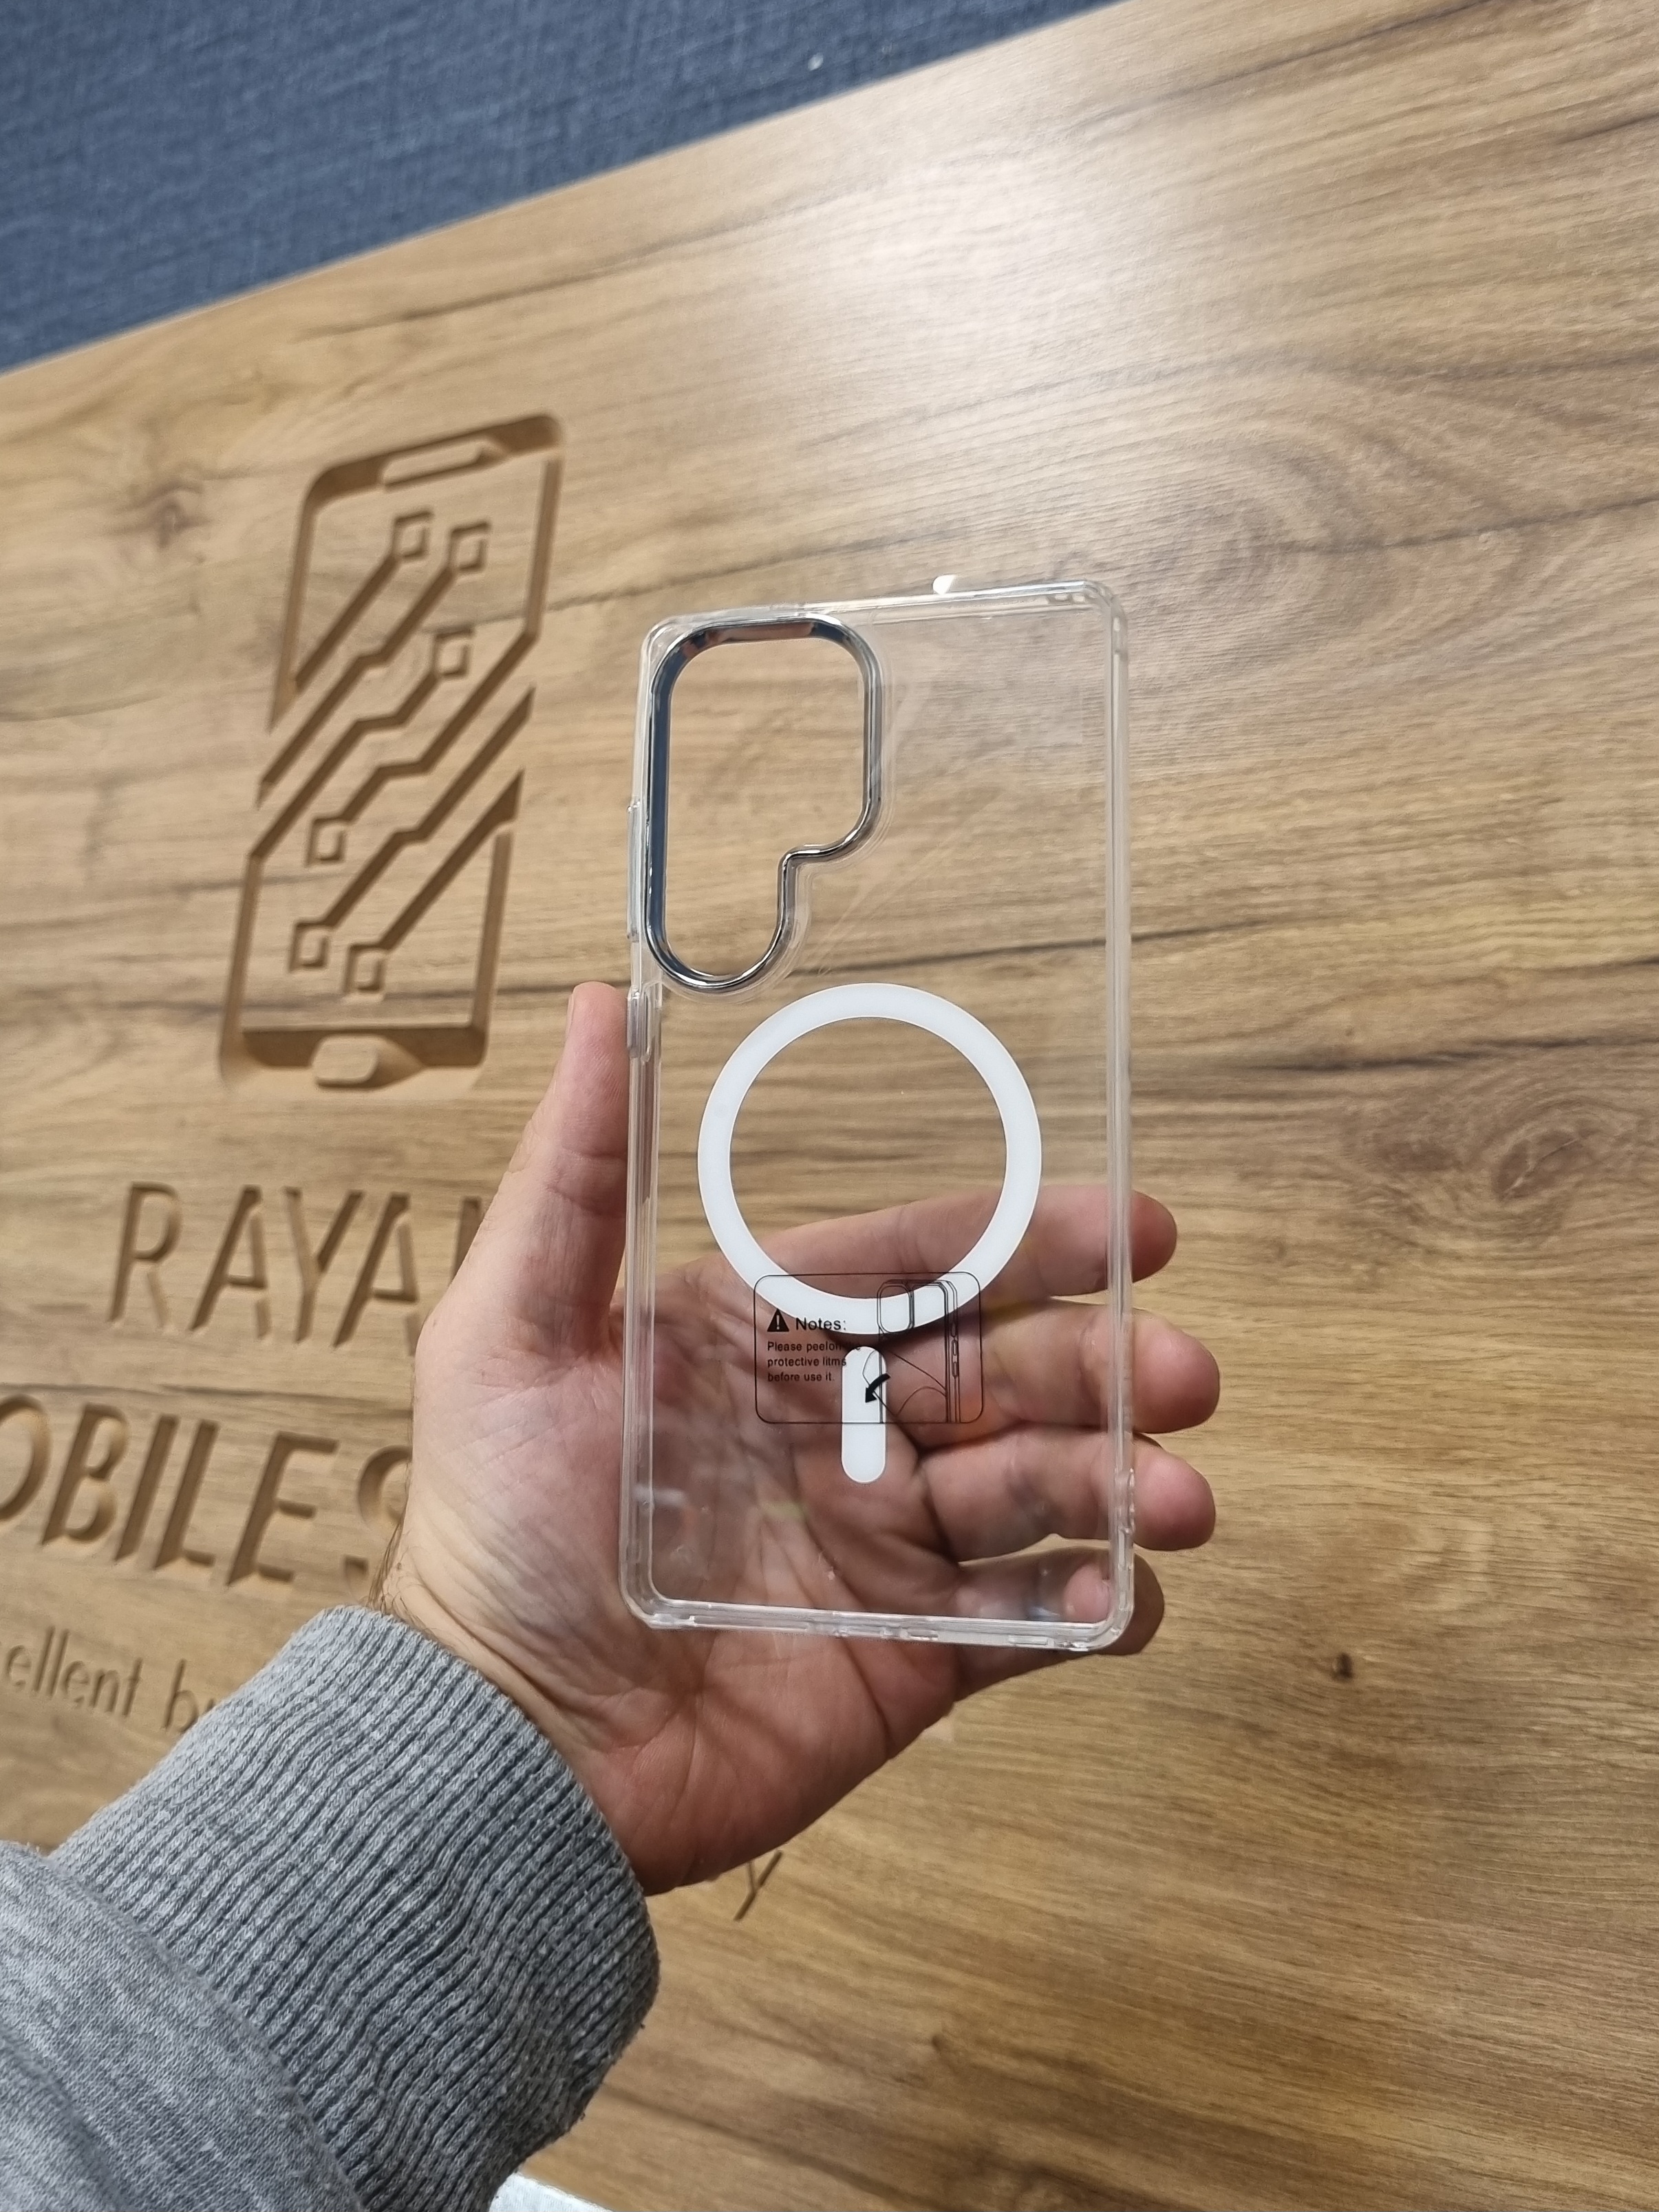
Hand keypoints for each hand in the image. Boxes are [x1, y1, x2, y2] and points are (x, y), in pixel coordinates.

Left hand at [380, 984, 1218, 1891]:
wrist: (507, 1750)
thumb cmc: (496, 1529)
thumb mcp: (512, 1329)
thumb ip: (576, 1172)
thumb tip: (602, 1005)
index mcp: (767, 1344)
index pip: (920, 1269)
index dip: (1024, 1241)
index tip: (1131, 1227)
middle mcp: (838, 1432)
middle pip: (1000, 1373)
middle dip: (1098, 1363)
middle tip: (1181, 1369)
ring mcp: (881, 1547)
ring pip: (1034, 1491)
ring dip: (1118, 1480)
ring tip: (1181, 1493)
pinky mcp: (907, 1657)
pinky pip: (1026, 1625)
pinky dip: (1092, 1607)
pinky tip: (1131, 1592)